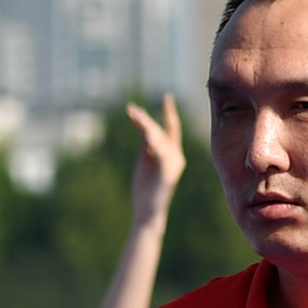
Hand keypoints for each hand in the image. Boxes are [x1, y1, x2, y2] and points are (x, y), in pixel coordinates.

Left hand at [121, 99, 184, 224]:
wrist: (148, 211)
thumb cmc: (145, 189)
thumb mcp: (144, 160)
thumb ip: (146, 144)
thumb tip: (143, 126)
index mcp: (171, 153)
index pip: (172, 128)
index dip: (169, 112)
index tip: (167, 96)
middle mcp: (176, 156)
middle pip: (162, 131)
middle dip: (146, 121)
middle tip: (131, 110)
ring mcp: (174, 165)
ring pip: (160, 140)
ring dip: (146, 127)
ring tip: (133, 116)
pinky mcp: (169, 173)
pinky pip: (161, 154)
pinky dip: (153, 143)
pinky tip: (145, 135)